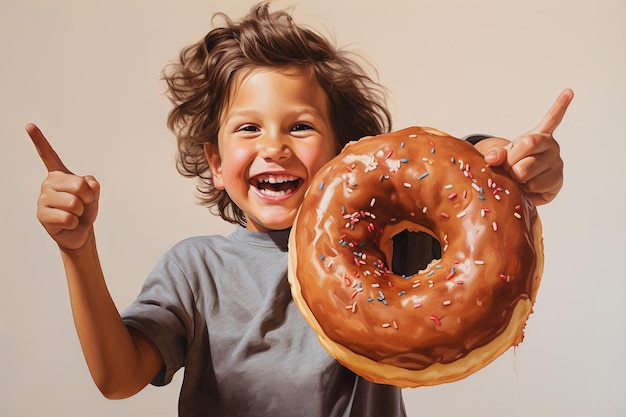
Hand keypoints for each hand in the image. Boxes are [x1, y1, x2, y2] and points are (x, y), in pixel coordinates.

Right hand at [26, 123, 99, 249]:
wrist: (81, 231)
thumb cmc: (85, 209)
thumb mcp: (93, 194)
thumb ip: (93, 185)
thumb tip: (87, 185)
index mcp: (60, 174)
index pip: (48, 155)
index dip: (39, 140)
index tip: (29, 125)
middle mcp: (48, 184)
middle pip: (78, 185)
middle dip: (87, 197)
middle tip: (82, 204)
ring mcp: (43, 199)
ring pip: (74, 203)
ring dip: (80, 212)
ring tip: (74, 214)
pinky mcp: (42, 216)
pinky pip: (68, 218)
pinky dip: (74, 223)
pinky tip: (68, 223)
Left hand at [478, 89, 573, 204]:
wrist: (522, 185)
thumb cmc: (513, 166)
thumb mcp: (502, 156)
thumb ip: (496, 154)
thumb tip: (491, 158)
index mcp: (539, 136)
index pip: (550, 120)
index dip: (559, 106)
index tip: (568, 92)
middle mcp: (552, 146)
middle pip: (527, 146)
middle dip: (510, 160)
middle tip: (509, 168)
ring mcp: (556, 163)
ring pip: (527, 170)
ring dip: (516, 178)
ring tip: (519, 179)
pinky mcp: (557, 180)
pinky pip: (534, 185)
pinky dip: (525, 189)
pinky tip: (527, 187)